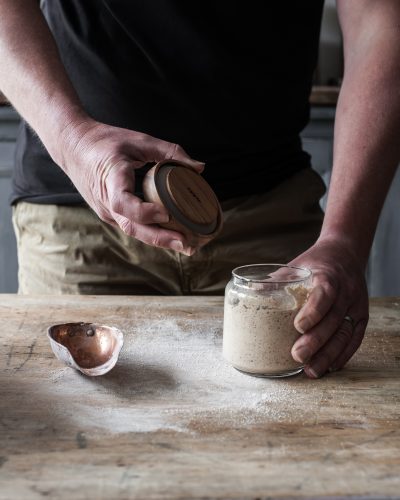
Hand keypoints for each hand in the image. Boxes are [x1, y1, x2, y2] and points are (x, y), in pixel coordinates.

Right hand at [56, 119, 203, 254]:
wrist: (73, 146)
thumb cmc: (106, 141)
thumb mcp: (140, 140)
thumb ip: (170, 152)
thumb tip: (199, 167)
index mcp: (110, 180)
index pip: (124, 204)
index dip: (145, 212)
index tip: (166, 213)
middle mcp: (106, 201)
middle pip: (132, 227)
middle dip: (160, 238)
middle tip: (186, 244)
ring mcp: (106, 210)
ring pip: (133, 231)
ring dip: (158, 240)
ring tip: (184, 245)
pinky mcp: (109, 213)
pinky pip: (131, 226)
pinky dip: (150, 233)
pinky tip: (170, 236)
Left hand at [288, 237, 368, 377]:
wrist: (345, 255)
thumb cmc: (315, 263)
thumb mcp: (296, 266)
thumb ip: (276, 280)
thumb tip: (250, 291)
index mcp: (328, 276)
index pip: (325, 294)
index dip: (313, 311)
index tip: (298, 326)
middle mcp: (346, 291)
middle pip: (334, 319)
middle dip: (316, 340)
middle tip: (297, 356)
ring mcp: (356, 305)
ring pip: (345, 333)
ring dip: (329, 355)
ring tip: (311, 371)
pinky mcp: (362, 316)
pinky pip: (355, 339)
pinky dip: (343, 355)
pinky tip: (330, 367)